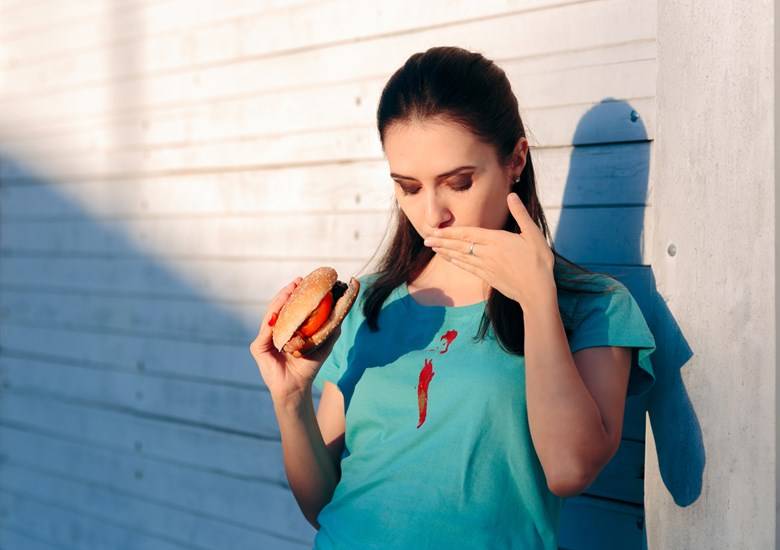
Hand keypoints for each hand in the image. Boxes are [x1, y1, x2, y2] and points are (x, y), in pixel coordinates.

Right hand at [249, 277, 342, 404]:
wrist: (297, 387)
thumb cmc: (309, 366)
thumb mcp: (322, 344)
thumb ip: (330, 328)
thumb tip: (341, 309)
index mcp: (286, 328)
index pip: (289, 307)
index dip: (296, 293)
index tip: (305, 280)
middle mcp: (274, 331)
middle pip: (279, 307)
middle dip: (288, 292)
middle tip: (298, 281)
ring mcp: (264, 338)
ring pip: (271, 315)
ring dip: (280, 301)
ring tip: (290, 289)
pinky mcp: (258, 347)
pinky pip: (266, 330)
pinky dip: (272, 318)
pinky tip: (279, 309)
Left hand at [422, 192, 555, 309]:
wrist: (537, 291)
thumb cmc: (539, 262)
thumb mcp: (533, 234)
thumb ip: (520, 214)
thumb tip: (512, 195)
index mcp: (497, 240)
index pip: (468, 234)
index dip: (450, 232)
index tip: (436, 230)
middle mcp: (488, 253)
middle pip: (460, 245)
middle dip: (442, 241)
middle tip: (426, 239)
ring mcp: (486, 267)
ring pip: (461, 257)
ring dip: (446, 252)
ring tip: (433, 247)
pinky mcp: (488, 277)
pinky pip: (468, 268)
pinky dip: (457, 263)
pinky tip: (450, 260)